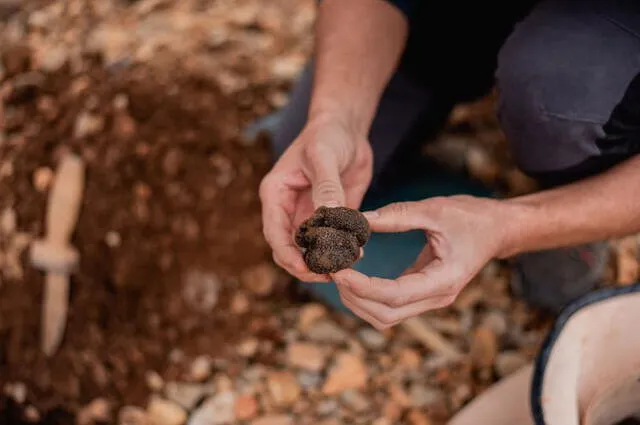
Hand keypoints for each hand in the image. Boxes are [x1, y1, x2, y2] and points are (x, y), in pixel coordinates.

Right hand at [259, 115, 372, 281]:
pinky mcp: (330, 218)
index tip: (303, 268)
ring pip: (310, 250)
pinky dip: (342, 251)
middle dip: (305, 265)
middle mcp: (288, 209)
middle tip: (328, 274)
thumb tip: (329, 216)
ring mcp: (309, 215)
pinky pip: (332, 241)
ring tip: (346, 266)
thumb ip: (326, 187)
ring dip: (325, 261)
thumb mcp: (324, 156)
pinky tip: (358, 253)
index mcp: (276, 194)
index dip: (286, 254)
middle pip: (289, 248)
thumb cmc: (327, 135)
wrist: (345, 128)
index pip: (274, 232)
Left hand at [332, 195, 513, 328]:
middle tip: (332, 271)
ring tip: (338, 273)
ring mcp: (430, 299)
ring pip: (385, 317)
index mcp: (444, 280)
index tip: (339, 271)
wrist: (498, 229)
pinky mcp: (422, 293)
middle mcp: (437, 297)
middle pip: (385, 315)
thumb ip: (397, 215)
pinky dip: (367, 296)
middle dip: (354, 297)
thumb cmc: (472, 217)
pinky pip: (389, 306)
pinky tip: (352, 275)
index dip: (362, 286)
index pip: (394, 296)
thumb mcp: (435, 209)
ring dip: (358, 301)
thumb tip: (359, 220)